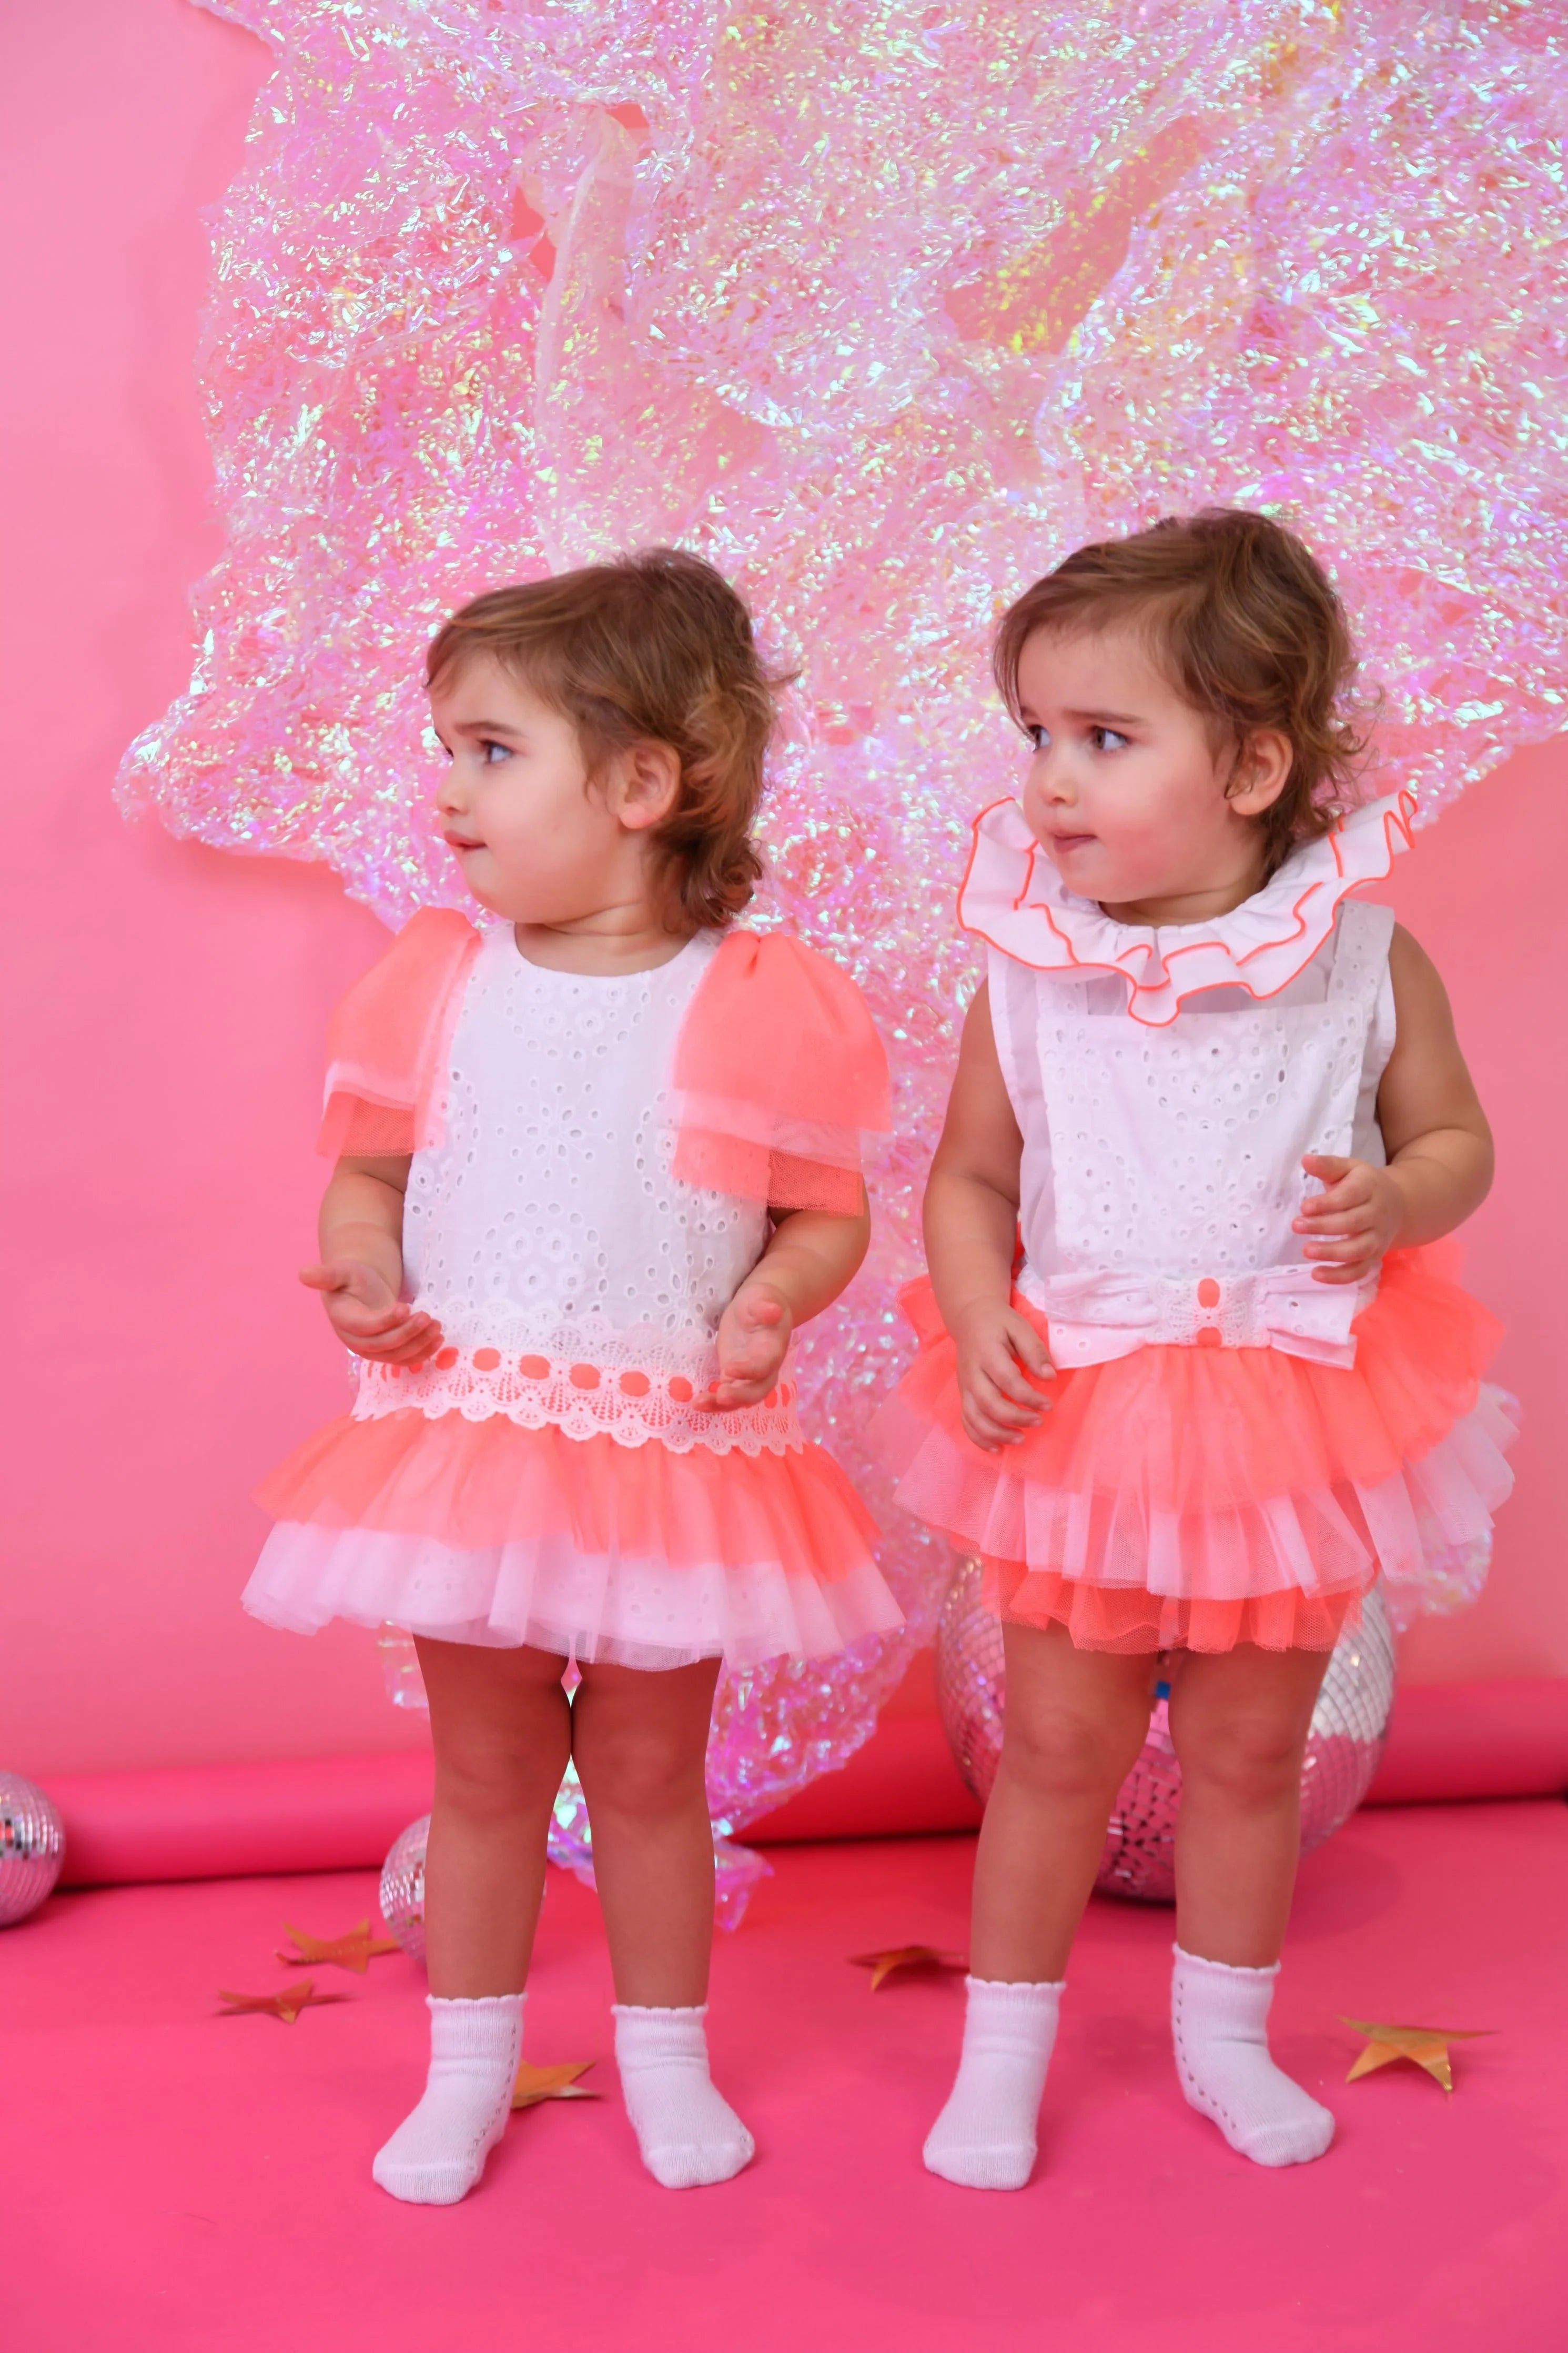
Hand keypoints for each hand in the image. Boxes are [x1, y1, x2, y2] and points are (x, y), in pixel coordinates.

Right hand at [299, 1258, 443, 1364]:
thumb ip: (326, 1275)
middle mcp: (355, 1340)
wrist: (362, 1287)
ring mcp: (372, 1349)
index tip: (406, 1307)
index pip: (364, 1327)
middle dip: (407, 1334)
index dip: (385, 1321)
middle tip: (428, 1318)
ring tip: (437, 1326)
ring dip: (418, 1344)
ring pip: (396, 1355)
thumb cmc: (352, 1276)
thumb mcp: (341, 1271)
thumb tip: (303, 1273)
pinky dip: (423, 1353)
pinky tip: (438, 1339)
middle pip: (382, 1345)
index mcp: (343, 1320)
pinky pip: (405, 1359)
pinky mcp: (388, 1352)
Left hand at [700, 1279, 793, 1411]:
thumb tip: (773, 1311)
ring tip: (699, 1403)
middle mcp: (765, 1368)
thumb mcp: (762, 1296)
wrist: (760, 1309)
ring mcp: (749, 1376)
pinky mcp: (734, 1378)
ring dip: (722, 1405)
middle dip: (740, 1396)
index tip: (729, 1369)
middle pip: (758, 1390)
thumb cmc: (761, 1301)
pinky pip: (726, 1395)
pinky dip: (713, 1402)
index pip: (765, 1364)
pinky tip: (696, 1403)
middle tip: (721, 1396)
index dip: (750, 1370)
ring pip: (741, 1399)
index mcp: (773, 1347)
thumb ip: (765, 1305)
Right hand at [950, 1298, 1053, 1451]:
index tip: (1049, 1405)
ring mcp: (964, 1386)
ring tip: (1020, 1439)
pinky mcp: (962, 1395)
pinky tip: (997, 1449)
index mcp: (987, 1353)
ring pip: (974, 1417)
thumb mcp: (1020, 1328)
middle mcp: (971, 1373)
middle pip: (989, 1403)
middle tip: (1039, 1422)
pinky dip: (979, 1439)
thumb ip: (1035, 1351)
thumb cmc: (999, 1323)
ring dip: (997, 1434)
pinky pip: (966, 1421)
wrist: (970, 1318)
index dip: (1029, 1397)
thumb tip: (1049, 1377)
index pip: (1007, 1381)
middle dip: (1015, 1418)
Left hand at [1294, 1154, 1403, 1285]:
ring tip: (1306, 1250)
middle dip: (1324, 1226)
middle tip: (1296, 1225)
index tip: (1304, 1207)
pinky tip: (1317, 1274)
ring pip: (1359, 1249)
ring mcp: (1378, 1238)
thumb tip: (1305, 1159)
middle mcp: (1377, 1214)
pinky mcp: (1374, 1256)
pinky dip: (1340, 1277)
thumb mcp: (1348, 1168)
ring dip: (1332, 1253)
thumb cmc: (1363, 1184)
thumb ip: (1327, 1165)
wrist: (1398, 1204)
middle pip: (1353, 1223)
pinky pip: (1360, 1270)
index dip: (1328, 1203)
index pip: (1350, 1196)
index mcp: (1369, 1188)